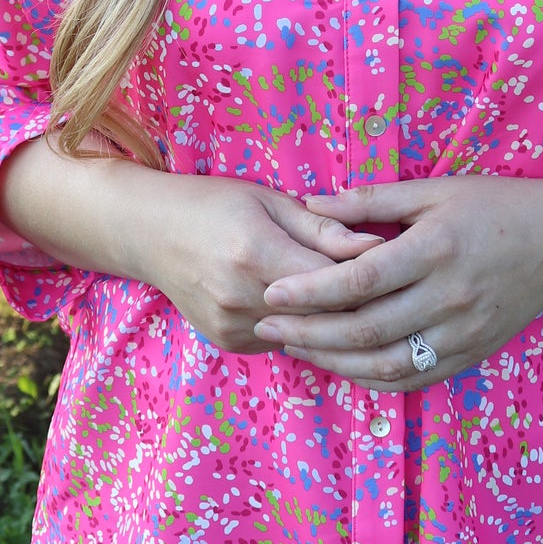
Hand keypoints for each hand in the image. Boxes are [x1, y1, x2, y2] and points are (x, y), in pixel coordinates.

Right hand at [144, 176, 383, 353]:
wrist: (150, 233)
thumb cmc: (214, 204)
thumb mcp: (270, 200)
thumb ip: (324, 228)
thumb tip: (378, 246)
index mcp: (256, 253)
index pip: (334, 280)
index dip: (369, 274)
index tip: (392, 263)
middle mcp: (241, 297)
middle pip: (325, 314)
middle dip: (358, 301)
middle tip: (383, 284)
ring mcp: (232, 326)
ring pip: (308, 334)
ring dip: (331, 317)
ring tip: (346, 292)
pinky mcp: (229, 343)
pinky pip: (284, 342)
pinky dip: (302, 326)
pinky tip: (306, 305)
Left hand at [252, 176, 542, 388]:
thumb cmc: (493, 206)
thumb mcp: (435, 190)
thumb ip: (372, 199)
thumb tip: (311, 204)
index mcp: (435, 249)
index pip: (360, 280)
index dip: (311, 291)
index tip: (272, 293)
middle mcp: (449, 297)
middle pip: (366, 328)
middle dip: (308, 332)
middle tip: (266, 326)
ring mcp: (462, 333)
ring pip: (385, 363)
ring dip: (332, 361)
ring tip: (293, 348)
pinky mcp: (471, 354)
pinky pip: (413, 379)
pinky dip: (371, 378)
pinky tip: (340, 366)